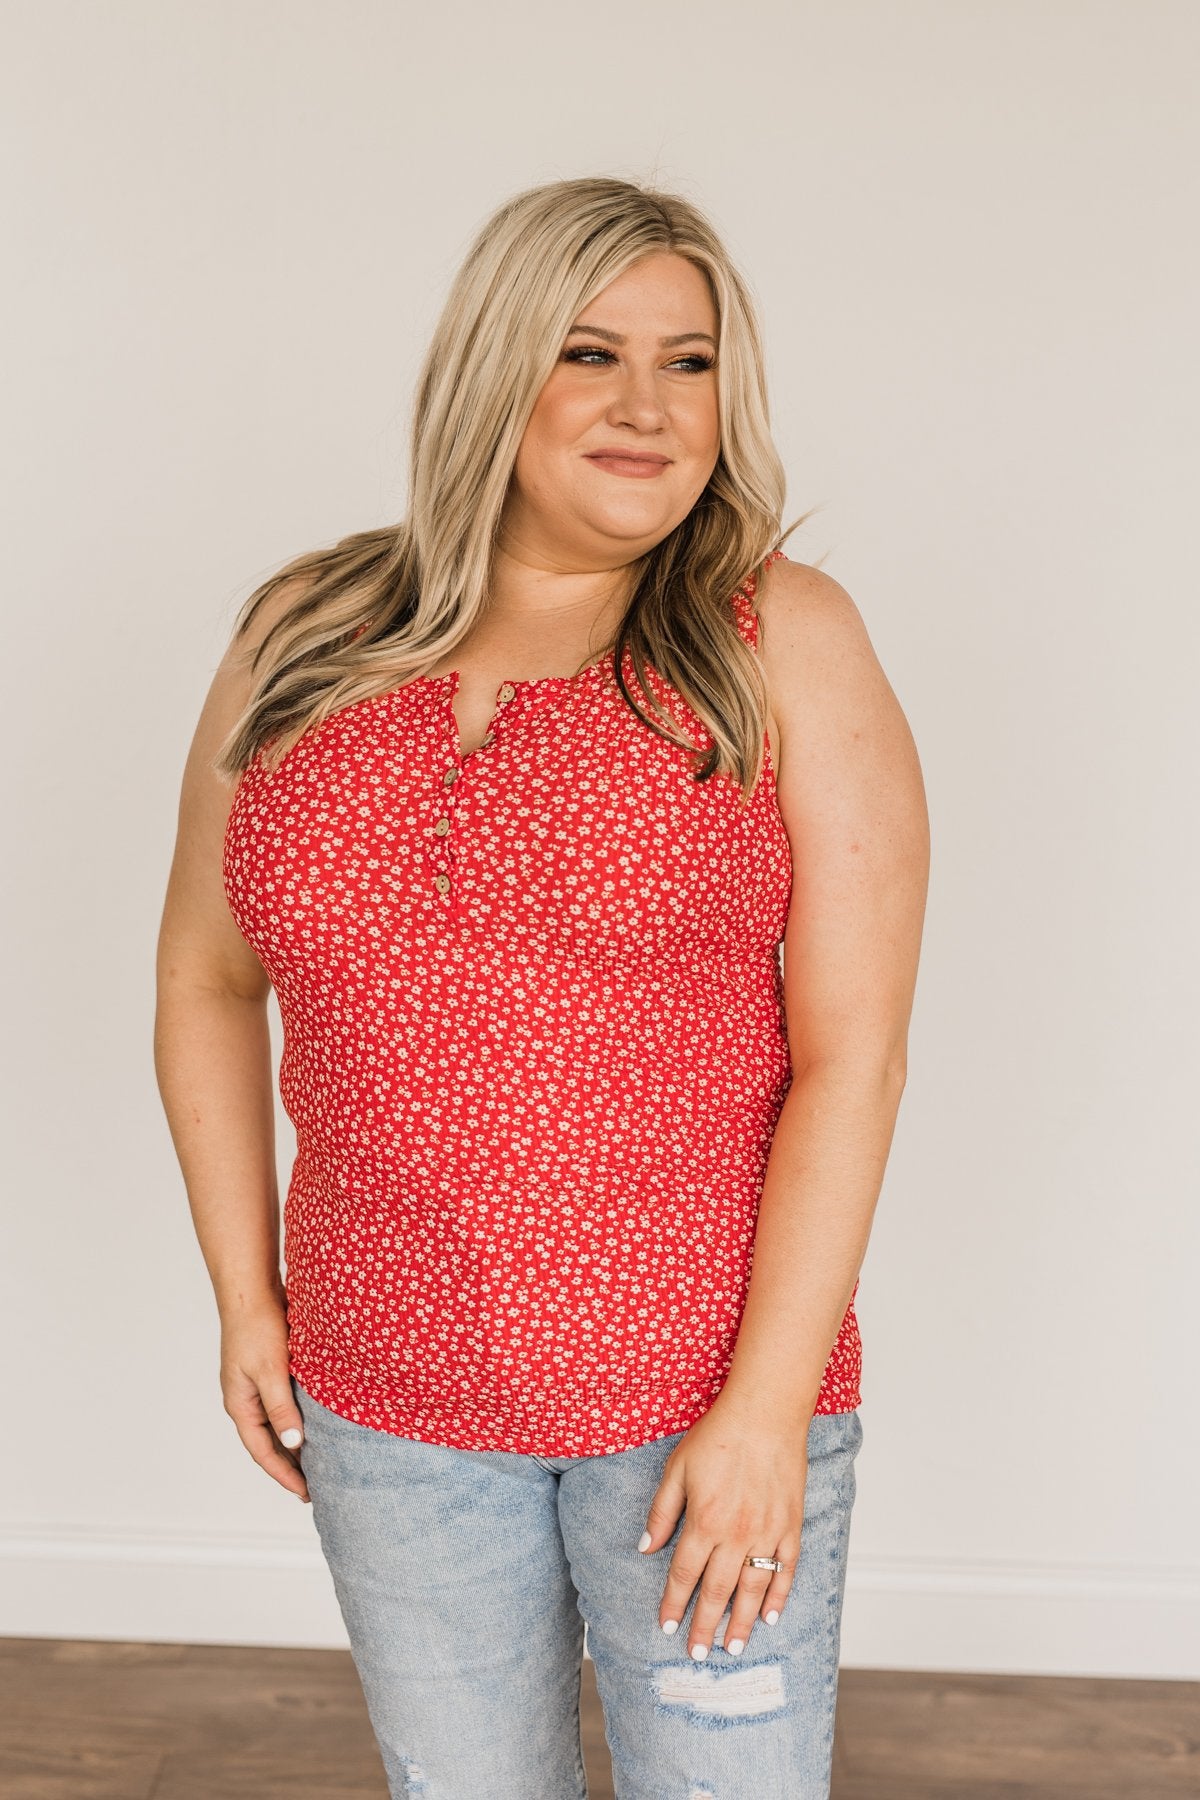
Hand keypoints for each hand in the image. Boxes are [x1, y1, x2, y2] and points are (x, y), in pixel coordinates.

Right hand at [220, 1296, 309, 1502]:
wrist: (251, 1288)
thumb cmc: (258, 1327)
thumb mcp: (272, 1371)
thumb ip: (282, 1409)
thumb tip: (294, 1445)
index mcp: (240, 1405)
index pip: (263, 1452)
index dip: (284, 1475)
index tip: (306, 1493)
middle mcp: (246, 1399)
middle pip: (269, 1442)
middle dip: (290, 1465)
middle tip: (316, 1486)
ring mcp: (255, 1385)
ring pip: (278, 1423)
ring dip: (295, 1442)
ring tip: (320, 1462)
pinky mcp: (269, 1370)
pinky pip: (284, 1403)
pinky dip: (299, 1417)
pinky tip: (317, 1422)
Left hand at [638, 1397, 807, 1658]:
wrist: (765, 1413)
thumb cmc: (718, 1436)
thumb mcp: (676, 1469)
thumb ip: (661, 1512)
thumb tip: (646, 1549)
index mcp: (704, 1521)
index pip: (684, 1575)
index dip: (674, 1605)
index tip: (668, 1628)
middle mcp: (736, 1535)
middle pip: (716, 1591)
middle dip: (705, 1626)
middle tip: (698, 1655)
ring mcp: (767, 1533)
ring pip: (753, 1590)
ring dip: (742, 1623)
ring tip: (733, 1649)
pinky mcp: (790, 1526)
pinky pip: (786, 1570)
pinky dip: (779, 1596)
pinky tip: (772, 1617)